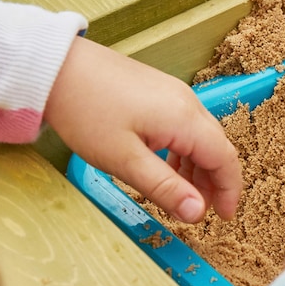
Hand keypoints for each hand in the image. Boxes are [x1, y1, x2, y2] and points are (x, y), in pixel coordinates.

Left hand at [44, 37, 241, 221]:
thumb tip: (198, 214)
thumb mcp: (124, 160)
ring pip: (200, 136)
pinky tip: (163, 164)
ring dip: (197, 168)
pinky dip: (183, 151)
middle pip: (217, 147)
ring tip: (179, 193)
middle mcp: (186, 102)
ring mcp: (172, 93)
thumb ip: (164, 188)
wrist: (55, 67)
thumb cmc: (85, 112)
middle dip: (214, 182)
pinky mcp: (157, 90)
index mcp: (184, 119)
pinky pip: (184, 124)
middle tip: (198, 212)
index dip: (229, 191)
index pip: (226, 159)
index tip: (223, 218)